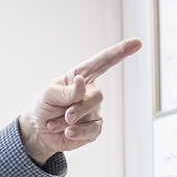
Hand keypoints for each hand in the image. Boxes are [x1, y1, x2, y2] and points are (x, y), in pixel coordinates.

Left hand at [18, 38, 141, 163]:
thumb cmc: (44, 107)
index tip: (137, 43)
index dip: (120, 52)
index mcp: (80, 76)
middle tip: (65, 115)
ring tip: (55, 124)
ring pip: (93, 114)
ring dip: (70, 122)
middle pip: (97, 95)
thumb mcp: (48, 95)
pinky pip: (93, 130)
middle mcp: (90, 92)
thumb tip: (83, 83)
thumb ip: (66, 91)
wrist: (40, 132)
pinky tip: (67, 133)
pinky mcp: (94, 128)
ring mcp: (94, 110)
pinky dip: (78, 133)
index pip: (102, 62)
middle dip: (79, 107)